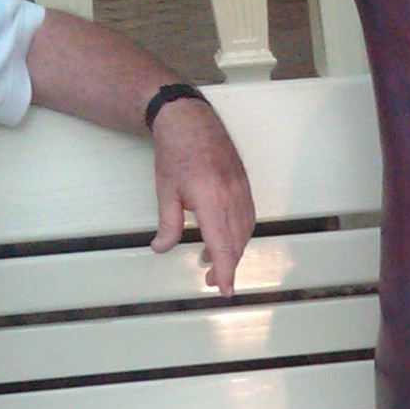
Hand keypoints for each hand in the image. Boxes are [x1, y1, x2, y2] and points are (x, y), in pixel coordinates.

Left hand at [149, 100, 255, 295]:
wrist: (190, 118)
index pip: (222, 246)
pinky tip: (227, 239)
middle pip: (236, 243)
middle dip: (227, 266)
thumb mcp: (165, 191)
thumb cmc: (176, 151)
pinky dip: (239, 235)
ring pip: (244, 233)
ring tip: (214, 261)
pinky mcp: (245, 186)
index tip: (225, 290)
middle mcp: (231, 197)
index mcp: (211, 200)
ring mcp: (242, 191)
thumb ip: (167, 224)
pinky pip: (248, 218)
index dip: (226, 272)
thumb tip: (161, 248)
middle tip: (211, 280)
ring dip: (233, 251)